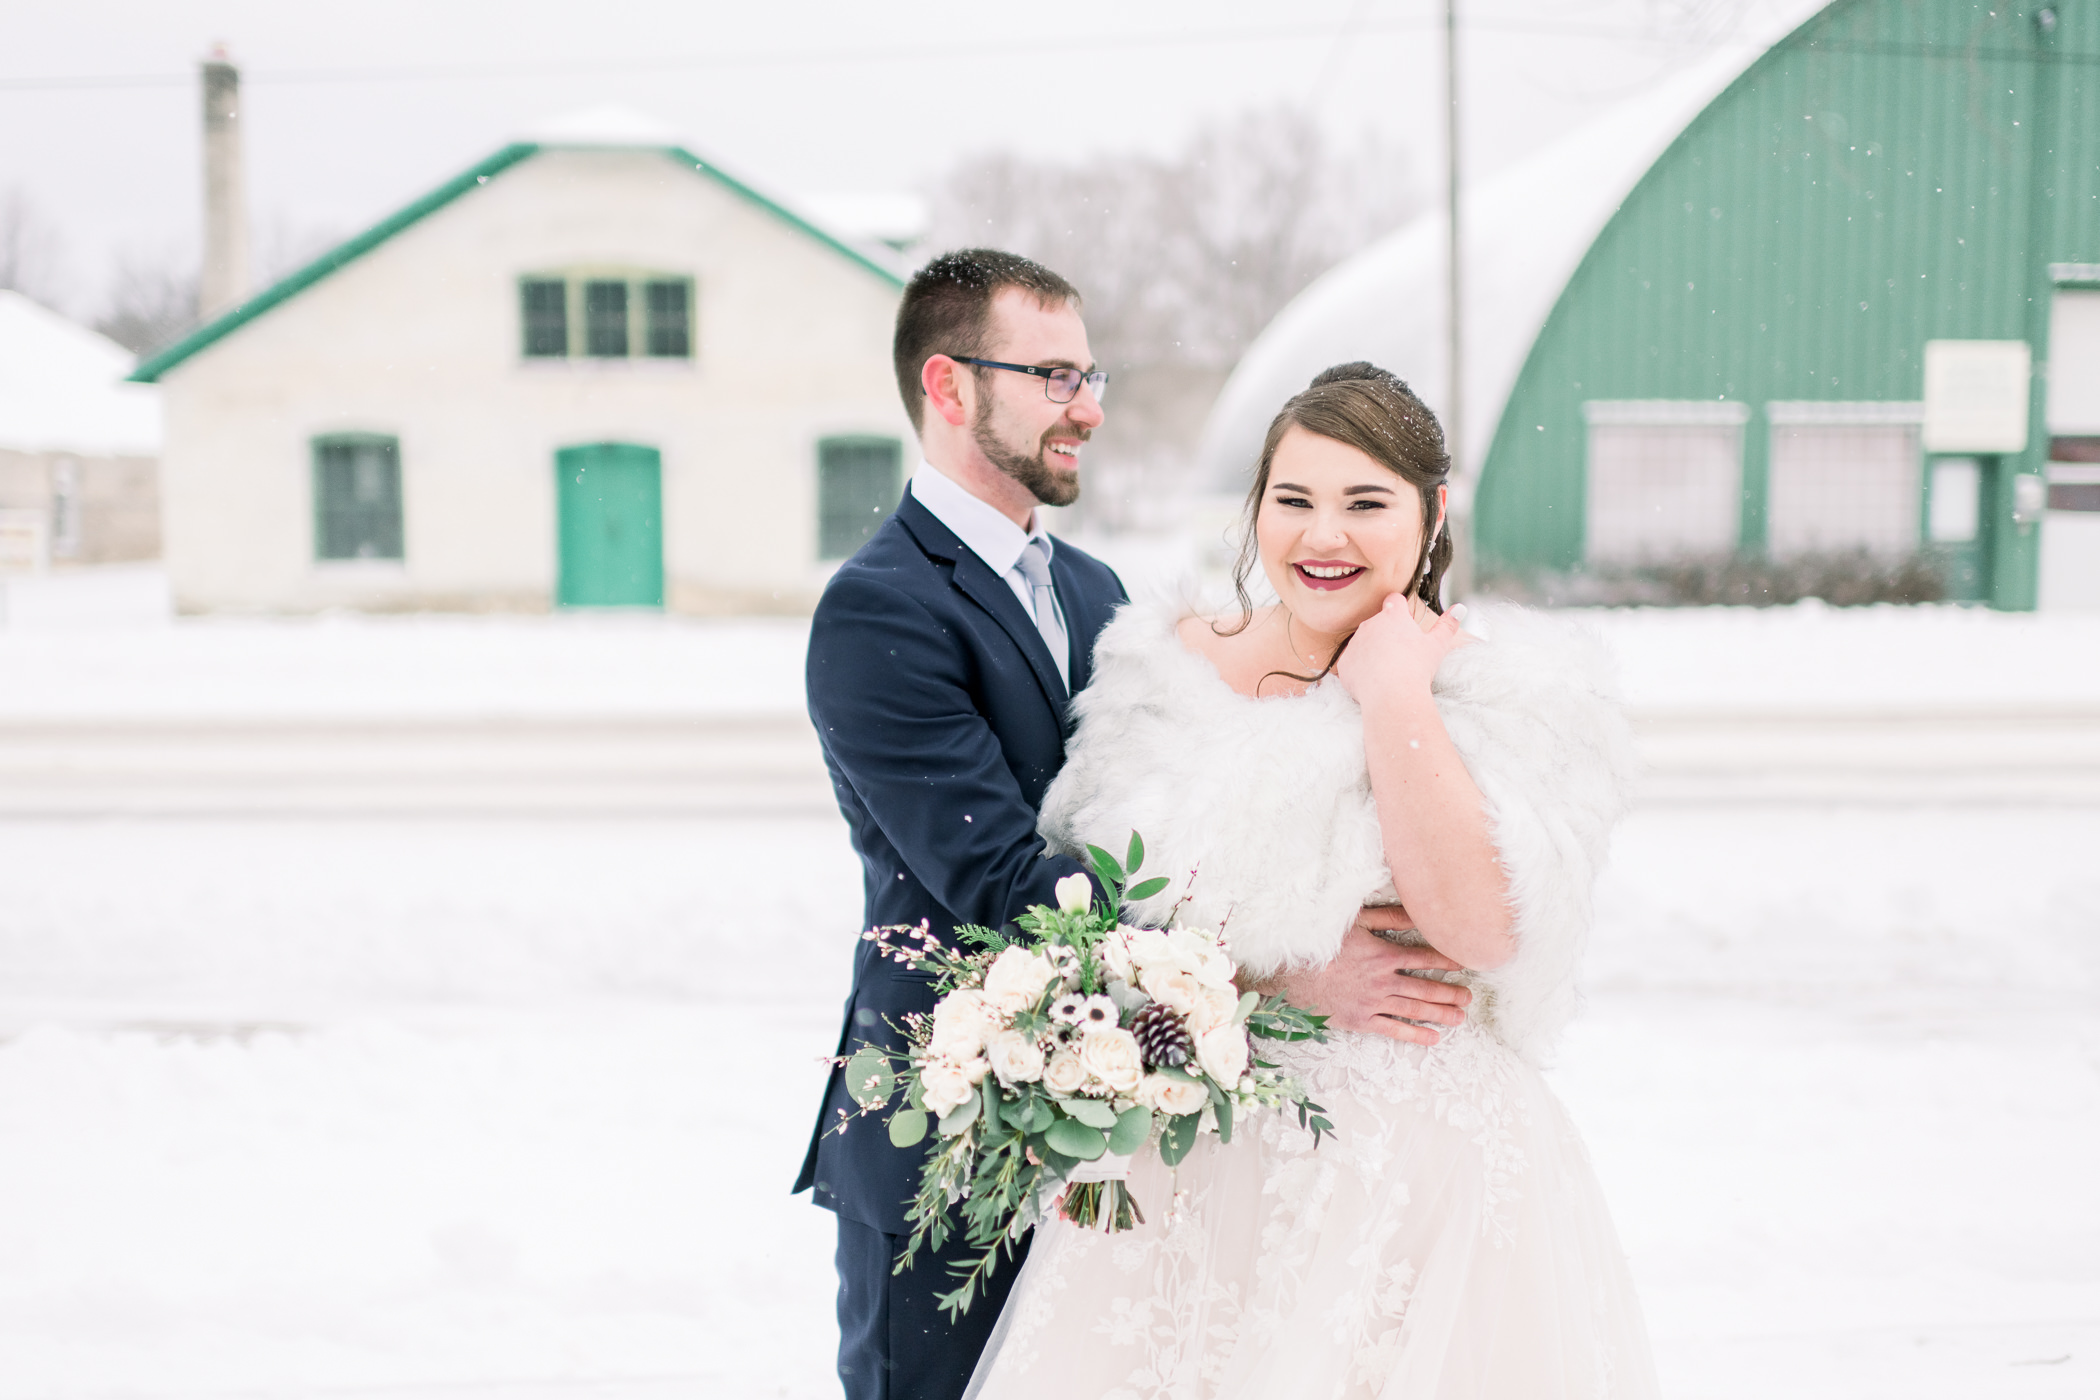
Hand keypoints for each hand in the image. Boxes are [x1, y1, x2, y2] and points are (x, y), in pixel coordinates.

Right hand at [1265, 910, 1470, 1045]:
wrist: (1289, 973)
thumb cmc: (1320, 943)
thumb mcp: (1355, 921)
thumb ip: (1388, 917)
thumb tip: (1418, 912)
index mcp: (1384, 955)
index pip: (1425, 958)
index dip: (1447, 960)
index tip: (1463, 964)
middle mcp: (1384, 982)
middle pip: (1426, 988)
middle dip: (1450, 992)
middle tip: (1468, 997)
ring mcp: (1373, 1003)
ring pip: (1414, 1009)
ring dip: (1440, 1013)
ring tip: (1460, 1016)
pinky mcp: (1360, 1020)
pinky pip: (1394, 1030)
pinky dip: (1415, 1035)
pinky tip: (1432, 1038)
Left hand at [1333, 594, 1467, 702]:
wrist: (1392, 695)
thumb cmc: (1416, 668)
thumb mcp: (1437, 646)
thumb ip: (1448, 625)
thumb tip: (1461, 608)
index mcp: (1393, 617)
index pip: (1394, 600)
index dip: (1400, 609)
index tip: (1406, 621)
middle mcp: (1370, 625)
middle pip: (1378, 624)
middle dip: (1387, 635)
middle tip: (1401, 655)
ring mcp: (1355, 643)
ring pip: (1364, 643)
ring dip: (1373, 652)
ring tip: (1389, 671)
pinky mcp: (1344, 663)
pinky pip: (1353, 663)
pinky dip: (1361, 670)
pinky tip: (1374, 681)